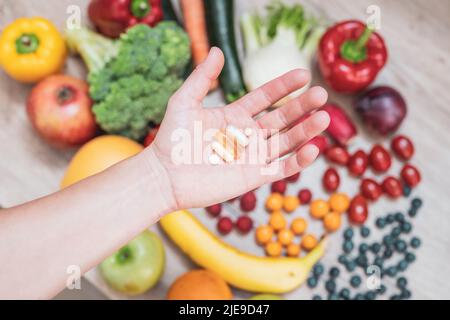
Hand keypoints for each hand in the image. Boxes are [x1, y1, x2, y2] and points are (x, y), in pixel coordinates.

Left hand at [146, 47, 329, 209]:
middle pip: (282, 118)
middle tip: (322, 94)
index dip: (284, 86)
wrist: (165, 176)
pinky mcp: (254, 176)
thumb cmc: (172, 139)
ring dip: (306, 131)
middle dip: (302, 107)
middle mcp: (248, 134)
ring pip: (286, 142)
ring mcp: (253, 156)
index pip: (265, 97)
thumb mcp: (185, 101)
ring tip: (324, 118)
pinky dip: (298, 160)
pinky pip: (281, 168)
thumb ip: (202, 77)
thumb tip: (217, 49)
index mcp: (235, 115)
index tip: (303, 75)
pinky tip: (313, 149)